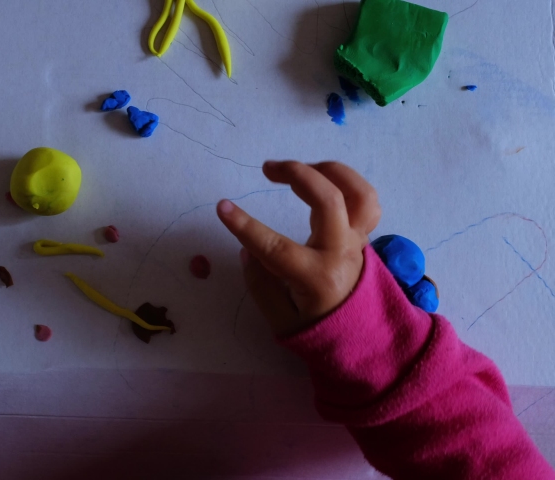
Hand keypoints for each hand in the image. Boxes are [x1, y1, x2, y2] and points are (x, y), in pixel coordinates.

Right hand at [217, 161, 380, 335]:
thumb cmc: (318, 330)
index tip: (223, 207)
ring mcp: (358, 242)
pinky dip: (347, 184)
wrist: (365, 339)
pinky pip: (366, 200)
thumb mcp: (280, 320)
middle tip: (268, 168)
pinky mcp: (365, 236)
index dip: (246, 226)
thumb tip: (247, 250)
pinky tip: (323, 180)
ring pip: (357, 193)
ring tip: (300, 168)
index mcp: (317, 278)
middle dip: (296, 174)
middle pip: (328, 201)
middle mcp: (341, 254)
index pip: (276, 247)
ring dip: (328, 171)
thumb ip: (260, 284)